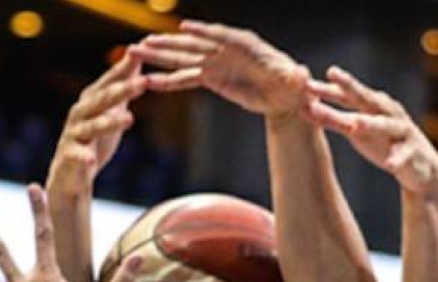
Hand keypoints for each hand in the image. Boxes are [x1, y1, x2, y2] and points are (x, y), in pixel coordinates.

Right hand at [46, 49, 146, 198]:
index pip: (109, 81)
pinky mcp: (68, 159)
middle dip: (121, 90)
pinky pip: (76, 157)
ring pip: (91, 126)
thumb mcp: (111, 113)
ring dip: (109, 122)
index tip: (142, 55)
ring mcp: (73, 136)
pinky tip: (90, 160)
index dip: (124, 69)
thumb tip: (138, 59)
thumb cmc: (93, 141)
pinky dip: (82, 158)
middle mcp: (80, 114)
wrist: (70, 176)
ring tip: (128, 119)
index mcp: (91, 102)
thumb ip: (122, 90)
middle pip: (101, 100)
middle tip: (142, 83)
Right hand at [133, 20, 307, 117]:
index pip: (222, 37)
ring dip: (160, 57)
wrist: (285, 94)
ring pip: (184, 59)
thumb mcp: (296, 81)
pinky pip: (186, 78)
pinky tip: (150, 82)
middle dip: (169, 45)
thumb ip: (295, 77)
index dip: (204, 33)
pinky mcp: (211, 77)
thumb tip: (301, 76)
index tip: (185, 31)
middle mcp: (225, 49)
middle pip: (193, 46)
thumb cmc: (293, 85)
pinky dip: (169, 81)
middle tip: (144, 43)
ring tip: (136, 53)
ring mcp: (215, 62)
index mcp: (245, 46)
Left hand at [304, 68, 437, 199]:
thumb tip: (305, 107)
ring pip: (386, 125)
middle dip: (349, 87)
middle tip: (332, 74)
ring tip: (356, 124)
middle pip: (366, 99)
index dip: (328, 89)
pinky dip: (398, 159)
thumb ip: (334, 120)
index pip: (348, 95)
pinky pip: (404, 157)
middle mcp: (388, 113)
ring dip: (372, 123)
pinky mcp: (412, 154)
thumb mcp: (356, 131)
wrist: (420, 168)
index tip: (307, 83)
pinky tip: (391, 164)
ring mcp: (402, 132)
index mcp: (373, 107)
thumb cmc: (383, 143)